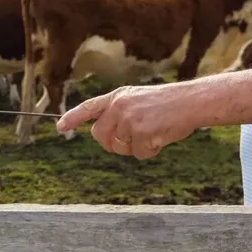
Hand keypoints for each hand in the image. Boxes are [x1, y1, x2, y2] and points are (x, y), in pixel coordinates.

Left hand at [55, 84, 200, 158]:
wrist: (192, 101)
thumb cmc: (170, 104)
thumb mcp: (139, 101)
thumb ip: (120, 113)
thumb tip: (106, 137)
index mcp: (118, 97)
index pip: (89, 107)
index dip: (73, 118)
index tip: (60, 127)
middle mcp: (118, 106)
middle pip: (101, 136)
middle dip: (114, 144)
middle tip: (135, 139)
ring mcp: (128, 119)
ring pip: (121, 148)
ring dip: (137, 147)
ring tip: (154, 131)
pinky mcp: (140, 132)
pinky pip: (139, 154)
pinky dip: (151, 151)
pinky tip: (161, 136)